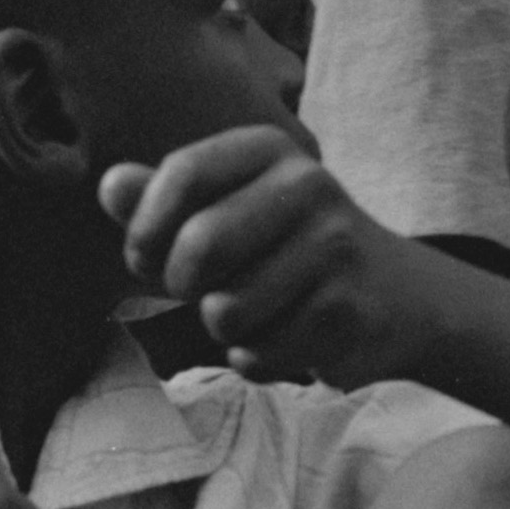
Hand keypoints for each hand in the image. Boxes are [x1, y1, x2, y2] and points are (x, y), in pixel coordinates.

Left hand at [100, 124, 437, 384]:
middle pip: (199, 247)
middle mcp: (309, 185)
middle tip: (204, 292)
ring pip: (226, 312)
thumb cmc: (287, 249)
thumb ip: (165, 198)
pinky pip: (257, 354)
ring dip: (225, 329)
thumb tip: (110, 185)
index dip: (146, 229)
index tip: (148, 257)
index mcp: (269, 149)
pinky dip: (257, 359)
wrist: (399, 295)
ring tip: (259, 312)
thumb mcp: (230, 208)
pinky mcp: (347, 310)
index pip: (181, 174)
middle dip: (184, 287)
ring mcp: (335, 248)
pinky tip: (287, 338)